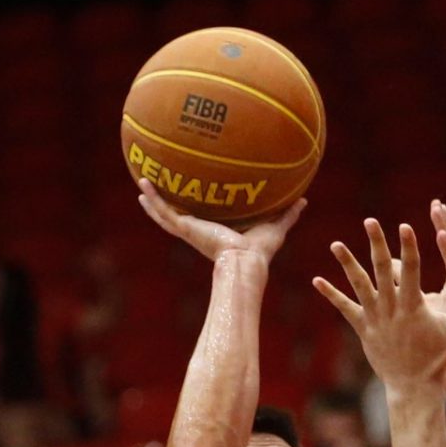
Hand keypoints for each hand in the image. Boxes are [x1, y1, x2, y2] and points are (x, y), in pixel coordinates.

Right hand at [137, 179, 304, 264]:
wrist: (247, 261)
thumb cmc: (261, 251)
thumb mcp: (275, 225)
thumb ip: (288, 214)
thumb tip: (304, 200)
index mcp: (216, 233)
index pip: (202, 221)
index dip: (195, 212)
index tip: (191, 199)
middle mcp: (200, 231)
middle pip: (179, 216)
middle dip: (169, 206)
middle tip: (157, 192)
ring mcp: (191, 230)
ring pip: (166, 213)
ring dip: (153, 200)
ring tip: (141, 185)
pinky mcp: (187, 228)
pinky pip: (165, 211)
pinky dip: (153, 198)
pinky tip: (142, 185)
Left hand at [313, 219, 445, 387]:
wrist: (412, 385)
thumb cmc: (438, 356)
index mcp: (414, 306)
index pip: (413, 271)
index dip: (409, 247)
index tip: (405, 226)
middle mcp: (392, 309)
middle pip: (383, 271)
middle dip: (377, 244)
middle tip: (370, 221)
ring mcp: (375, 318)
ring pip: (358, 286)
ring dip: (346, 264)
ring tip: (335, 244)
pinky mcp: (362, 328)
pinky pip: (344, 309)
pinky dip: (331, 295)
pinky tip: (317, 280)